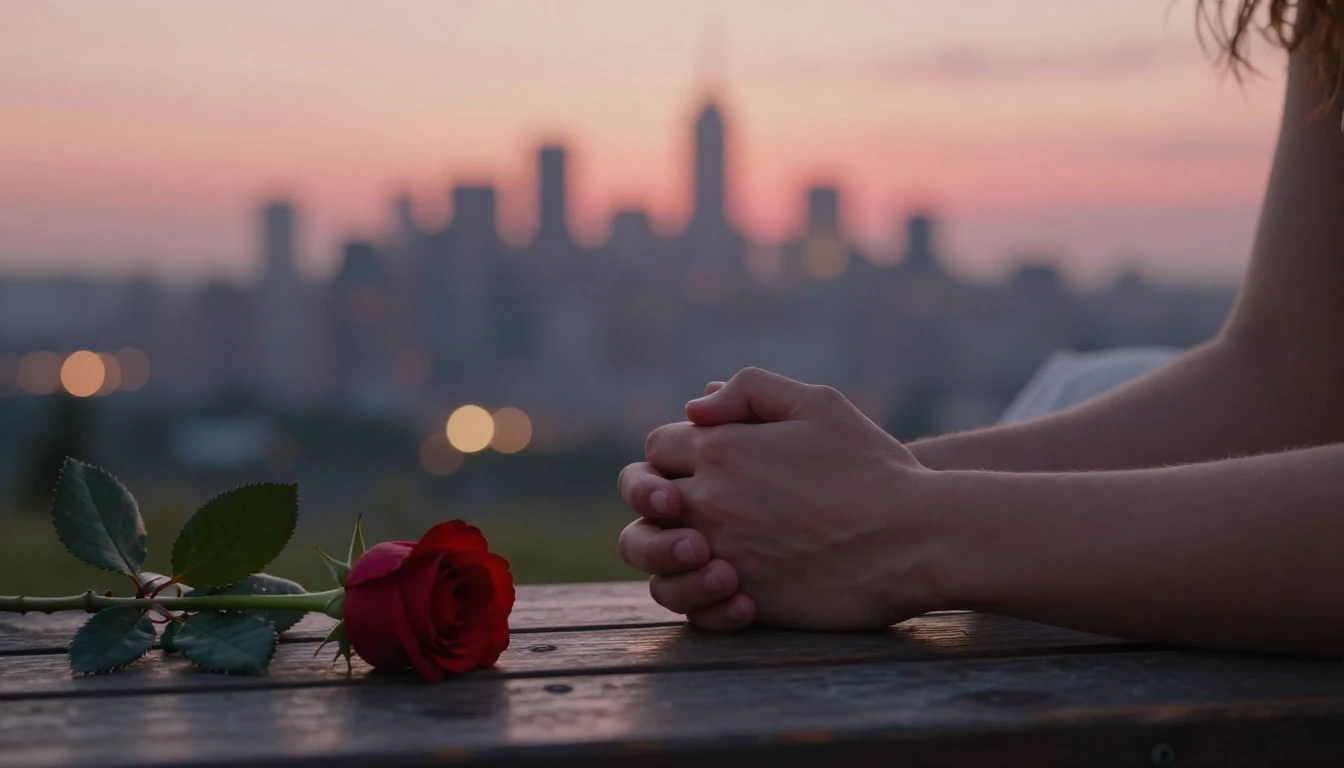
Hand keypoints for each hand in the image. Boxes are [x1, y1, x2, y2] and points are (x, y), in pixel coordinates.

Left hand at [645, 368, 943, 630]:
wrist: (916, 536)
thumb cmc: (871, 466)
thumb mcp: (818, 404)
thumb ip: (752, 390)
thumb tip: (697, 404)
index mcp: (720, 450)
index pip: (659, 446)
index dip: (676, 450)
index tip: (703, 460)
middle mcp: (709, 503)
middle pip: (641, 500)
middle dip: (653, 499)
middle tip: (681, 505)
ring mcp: (722, 555)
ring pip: (654, 559)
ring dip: (666, 552)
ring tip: (702, 549)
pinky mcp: (745, 602)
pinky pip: (691, 606)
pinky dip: (699, 598)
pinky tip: (731, 586)